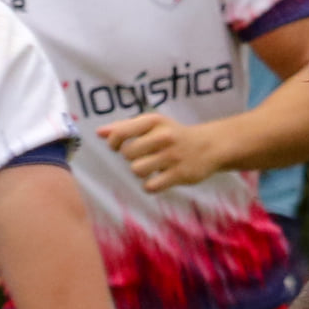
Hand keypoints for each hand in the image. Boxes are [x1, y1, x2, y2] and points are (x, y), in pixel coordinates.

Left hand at [97, 114, 225, 191]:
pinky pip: (152, 186)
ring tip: (150, 169)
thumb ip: (125, 127)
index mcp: (153, 122)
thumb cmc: (174, 135)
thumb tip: (99, 133)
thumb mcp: (152, 125)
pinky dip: (150, 186)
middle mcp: (163, 137)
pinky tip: (157, 180)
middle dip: (131, 158)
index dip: (113, 143)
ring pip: (138, 170)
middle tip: (142, 157)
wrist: (209, 146)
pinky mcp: (180, 174)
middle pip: (128, 154)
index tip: (117, 147)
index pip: (121, 132)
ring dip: (140, 172)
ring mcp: (172, 156)